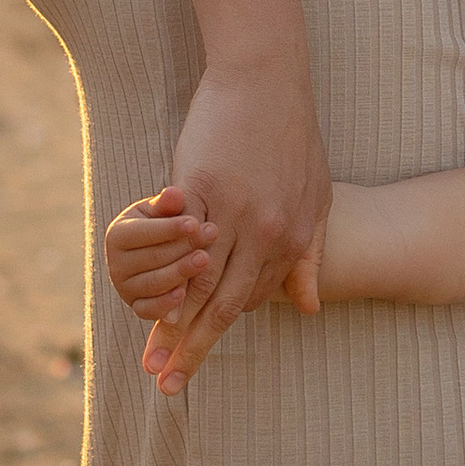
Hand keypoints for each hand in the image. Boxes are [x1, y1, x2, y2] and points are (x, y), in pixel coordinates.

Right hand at [106, 190, 218, 325]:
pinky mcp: (136, 306)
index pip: (144, 232)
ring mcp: (125, 288)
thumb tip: (174, 193)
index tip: (195, 222)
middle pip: (152, 258)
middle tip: (212, 235)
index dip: (170, 228)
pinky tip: (185, 294)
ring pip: (153, 283)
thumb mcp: (161, 210)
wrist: (155, 249)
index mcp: (117, 235)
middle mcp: (116, 264)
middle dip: (184, 247)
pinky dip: (166, 304)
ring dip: (181, 272)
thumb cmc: (162, 223)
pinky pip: (149, 310)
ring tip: (206, 259)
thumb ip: (167, 203)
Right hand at [139, 68, 331, 392]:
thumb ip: (311, 256)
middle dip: (196, 350)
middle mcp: (268, 232)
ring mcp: (235, 212)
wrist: (268, 79)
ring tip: (152, 360)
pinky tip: (149, 303)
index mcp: (293, 237)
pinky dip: (166, 273)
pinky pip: (182, 243)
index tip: (194, 364)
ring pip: (202, 282)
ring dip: (175, 326)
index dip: (218, 334)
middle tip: (168, 386)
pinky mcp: (203, 187)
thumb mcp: (316, 198)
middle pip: (226, 305)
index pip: (251, 300)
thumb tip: (310, 309)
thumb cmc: (292, 135)